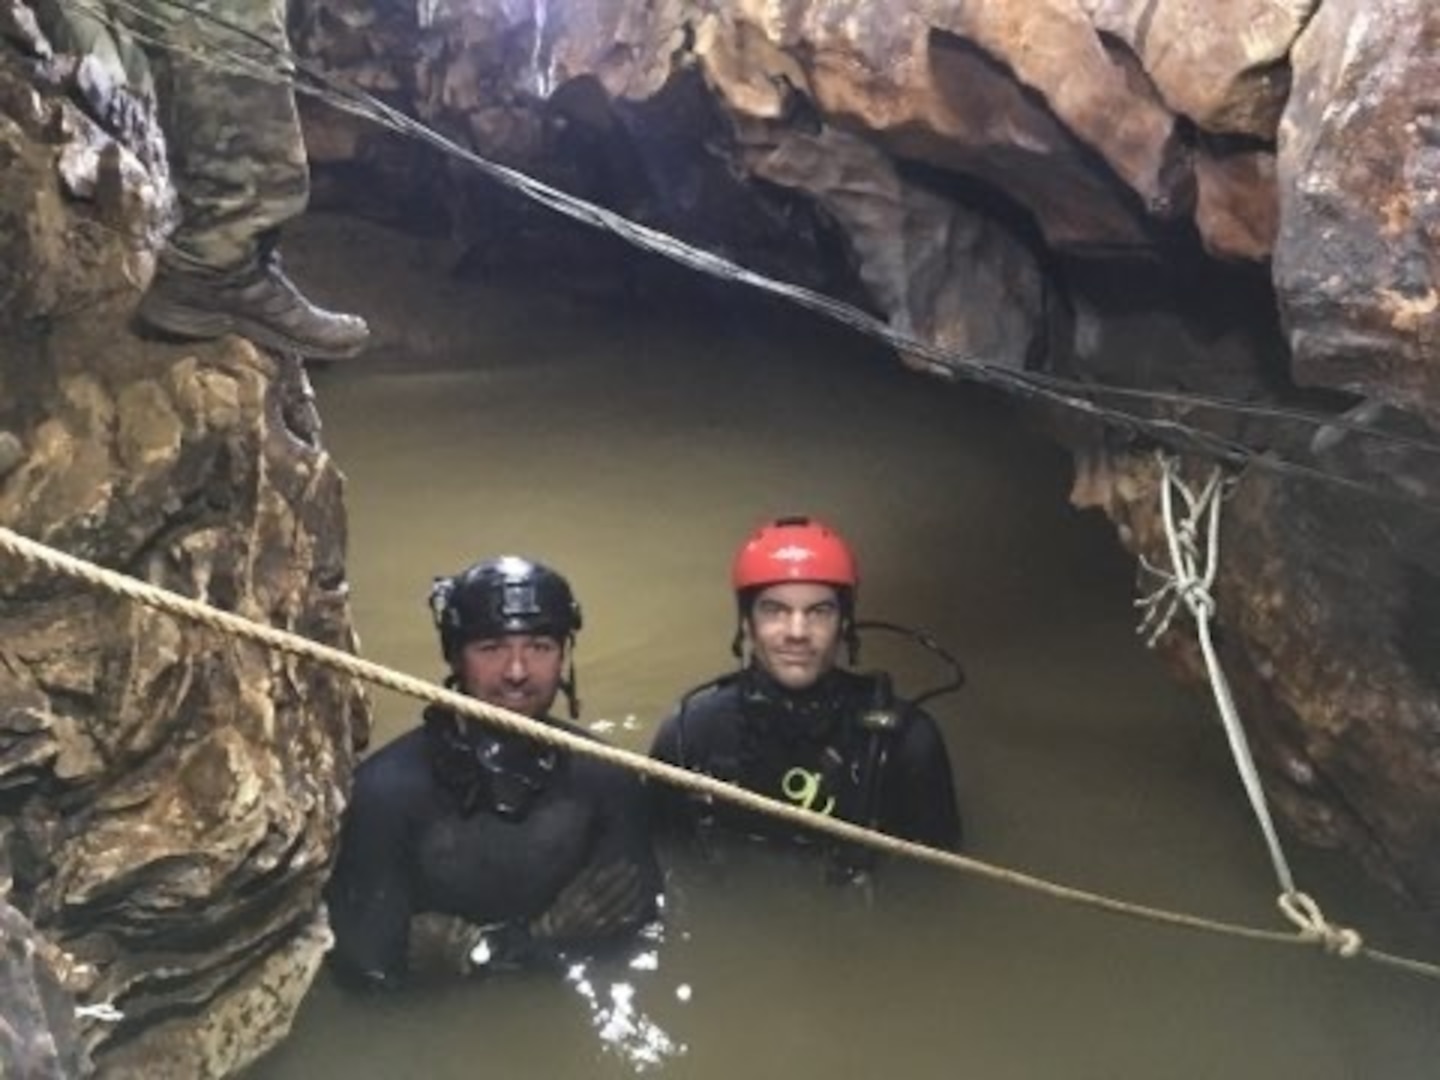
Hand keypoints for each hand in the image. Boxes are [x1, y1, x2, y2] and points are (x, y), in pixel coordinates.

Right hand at [529, 859, 646, 942]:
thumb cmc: (557, 910)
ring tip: (639, 881)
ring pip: (618, 908)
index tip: (624, 861)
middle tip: (635, 868)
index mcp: (577, 900)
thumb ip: (582, 879)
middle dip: (625, 880)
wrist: (551, 936)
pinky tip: (640, 902)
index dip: (614, 871)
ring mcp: (596, 925)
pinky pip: (620, 923)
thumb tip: (598, 863)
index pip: (600, 882)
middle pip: (611, 894)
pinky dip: (631, 912)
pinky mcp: (601, 934)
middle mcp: (588, 912)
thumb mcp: (565, 892)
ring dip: (630, 894)